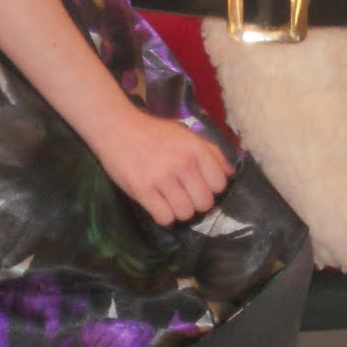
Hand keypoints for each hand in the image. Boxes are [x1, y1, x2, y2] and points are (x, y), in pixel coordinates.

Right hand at [96, 108, 232, 228]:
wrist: (117, 129)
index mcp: (195, 148)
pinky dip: (163, 216)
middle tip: (185, 196)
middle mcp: (182, 163)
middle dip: (197, 203)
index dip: (212, 189)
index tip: (200, 185)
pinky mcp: (142, 190)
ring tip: (171, 200)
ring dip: (180, 211)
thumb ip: (210, 151)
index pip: (220, 184)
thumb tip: (230, 173)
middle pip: (205, 203)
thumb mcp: (185, 134)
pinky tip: (158, 204)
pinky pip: (164, 218)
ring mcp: (162, 177)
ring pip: (185, 213)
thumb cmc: (153, 132)